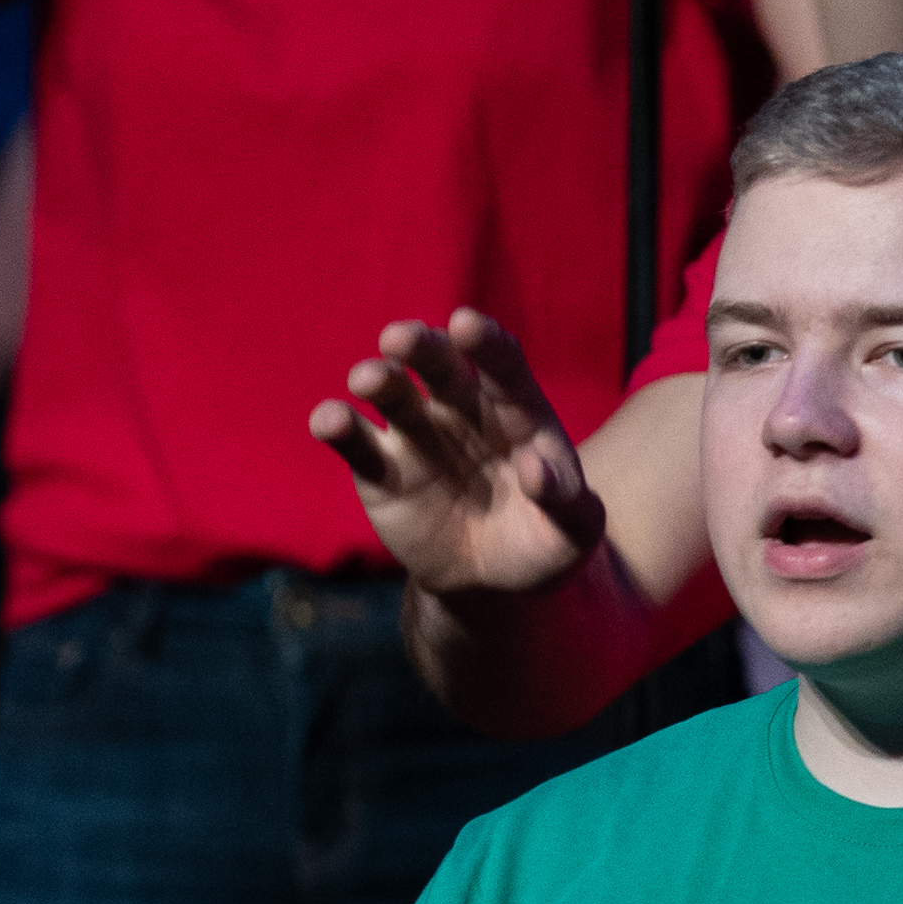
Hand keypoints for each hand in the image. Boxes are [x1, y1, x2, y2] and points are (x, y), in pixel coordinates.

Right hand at [310, 312, 606, 598]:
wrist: (490, 578)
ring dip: (377, 378)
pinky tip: (328, 420)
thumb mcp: (574, 531)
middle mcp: (459, 408)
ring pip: (391, 393)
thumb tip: (535, 470)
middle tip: (399, 338)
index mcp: (514, 408)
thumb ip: (565, 499)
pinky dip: (337, 425)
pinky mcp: (378, 469)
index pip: (502, 364)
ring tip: (367, 379)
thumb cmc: (542, 541)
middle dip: (421, 346)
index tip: (466, 325)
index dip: (486, 343)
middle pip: (439, 364)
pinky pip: (355, 442)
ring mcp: (415, 434)